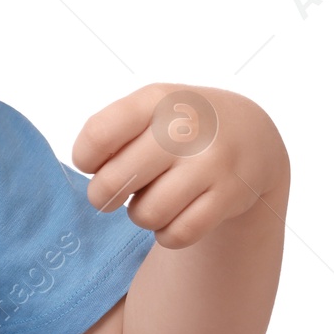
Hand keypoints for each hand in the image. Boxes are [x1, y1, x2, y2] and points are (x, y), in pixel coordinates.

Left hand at [71, 83, 289, 249]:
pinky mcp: (230, 195)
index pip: (99, 135)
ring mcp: (210, 162)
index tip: (92, 164)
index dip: (84, 159)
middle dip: (102, 195)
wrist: (250, 133)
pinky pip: (179, 234)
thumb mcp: (149, 108)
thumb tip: (89, 173)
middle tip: (112, 193)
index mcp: (156, 100)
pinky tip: (172, 217)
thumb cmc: (180, 123)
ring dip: (139, 215)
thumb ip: (112, 132)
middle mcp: (185, 128)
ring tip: (150, 200)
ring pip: (146, 214)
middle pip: (114, 182)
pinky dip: (167, 234)